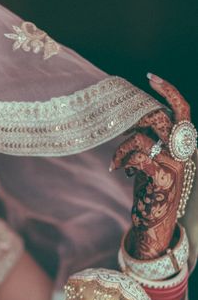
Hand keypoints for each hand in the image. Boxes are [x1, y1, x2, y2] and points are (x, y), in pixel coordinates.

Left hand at [110, 74, 190, 259]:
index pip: (181, 109)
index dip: (167, 90)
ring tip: (116, 159)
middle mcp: (182, 151)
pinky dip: (123, 160)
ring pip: (142, 138)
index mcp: (182, 142)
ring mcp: (174, 165)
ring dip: (122, 146)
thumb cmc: (150, 187)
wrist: (156, 222)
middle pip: (159, 118)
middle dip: (134, 117)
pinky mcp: (162, 180)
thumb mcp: (152, 158)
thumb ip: (148, 138)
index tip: (149, 77)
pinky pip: (139, 158)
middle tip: (118, 125)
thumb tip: (126, 119)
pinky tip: (118, 169)